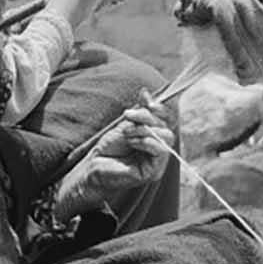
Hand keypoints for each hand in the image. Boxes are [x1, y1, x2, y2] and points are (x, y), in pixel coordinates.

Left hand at [55, 97, 173, 220]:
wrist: (94, 167)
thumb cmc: (109, 148)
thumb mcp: (125, 124)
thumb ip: (139, 111)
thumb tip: (146, 92)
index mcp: (156, 137)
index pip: (169, 120)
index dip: (162, 109)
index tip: (147, 101)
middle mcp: (160, 149)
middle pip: (168, 127)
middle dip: (148, 117)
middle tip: (127, 115)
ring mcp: (159, 162)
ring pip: (166, 137)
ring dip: (144, 130)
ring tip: (126, 132)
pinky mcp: (154, 172)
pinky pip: (160, 151)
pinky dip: (145, 141)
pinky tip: (131, 142)